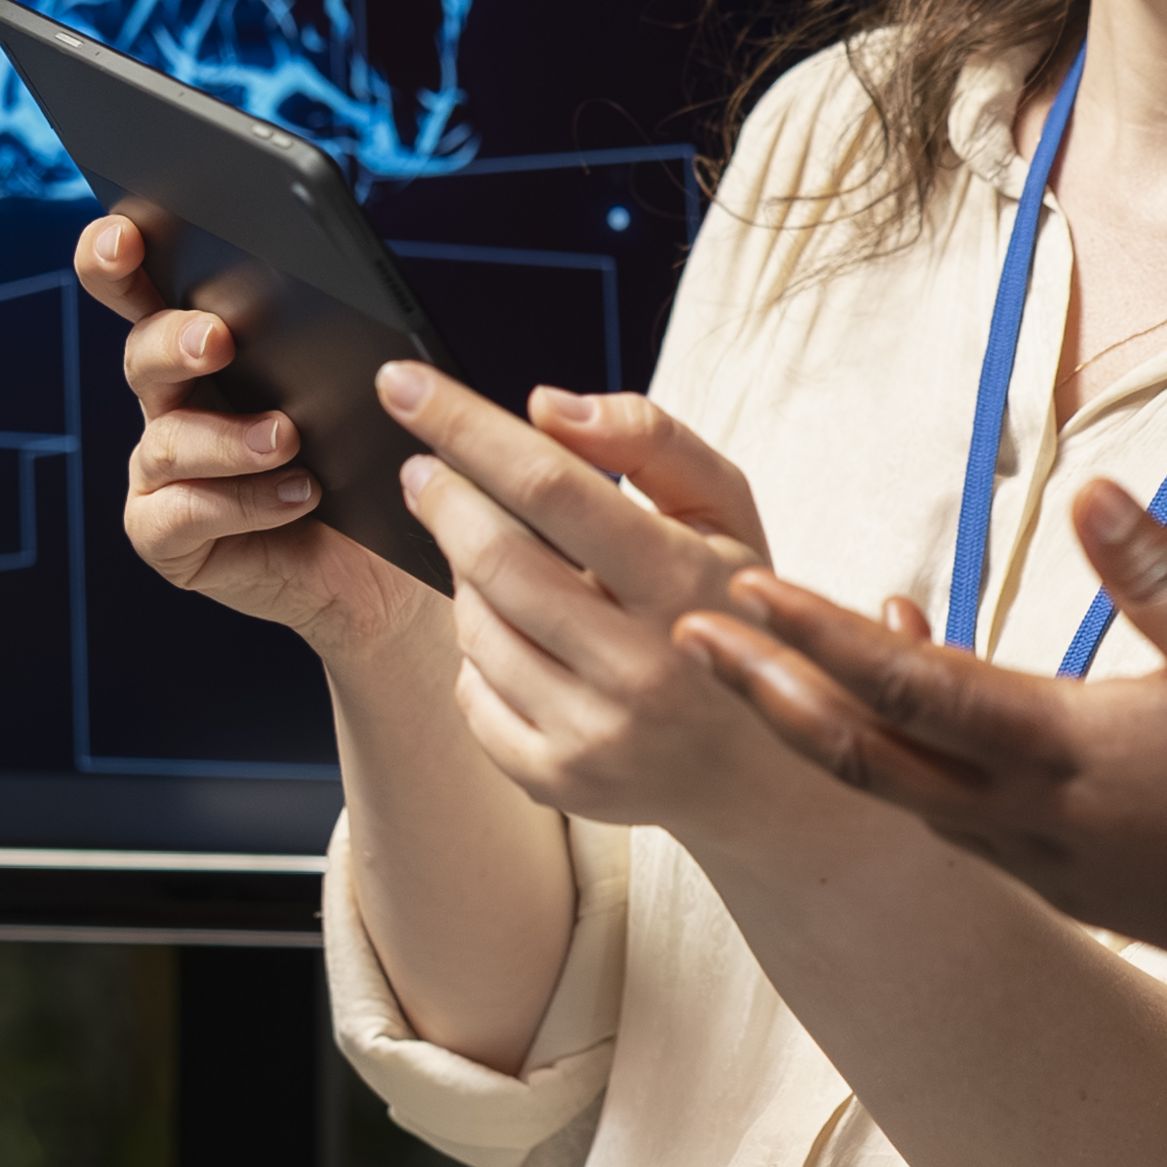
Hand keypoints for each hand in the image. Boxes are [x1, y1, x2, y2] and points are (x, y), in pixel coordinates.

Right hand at [77, 213, 432, 656]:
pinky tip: (299, 495)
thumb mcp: (351, 385)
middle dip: (174, 340)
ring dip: (229, 437)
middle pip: (142, 352)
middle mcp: (169, 401)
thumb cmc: (360, 458)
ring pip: (168, 441)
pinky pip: (183, 514)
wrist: (375, 560)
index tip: (125, 234)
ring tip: (288, 438)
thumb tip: (334, 288)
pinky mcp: (166, 535)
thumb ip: (326, 334)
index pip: (138, 285)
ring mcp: (160, 471)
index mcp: (200, 345)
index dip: (114, 255)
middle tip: (218, 339)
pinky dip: (244, 503)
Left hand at [383, 362, 838, 838]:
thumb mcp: (724, 512)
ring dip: (466, 576)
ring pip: (473, 625)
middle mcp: (640, 669)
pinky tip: (521, 636)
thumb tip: (544, 409)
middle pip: (493, 558)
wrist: (764, 767)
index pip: (550, 486)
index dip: (465, 428)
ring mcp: (595, 734)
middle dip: (443, 498)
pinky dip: (477, 652)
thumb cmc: (734, 610)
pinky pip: (470, 693)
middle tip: (425, 473)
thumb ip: (649, 440)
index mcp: (683, 585)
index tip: (402, 385)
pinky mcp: (558, 781)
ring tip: (505, 562)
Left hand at [676, 478, 1166, 966]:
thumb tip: (1086, 488)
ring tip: (757, 667)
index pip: (908, 683)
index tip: (739, 588)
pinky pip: (946, 816)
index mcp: (1058, 749)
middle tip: (685, 636)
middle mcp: (1021, 815)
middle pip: (860, 753)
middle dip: (766, 693)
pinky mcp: (1057, 883)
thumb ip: (1155, 568)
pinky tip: (894, 713)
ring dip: (819, 729)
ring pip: (894, 792)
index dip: (815, 634)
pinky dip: (896, 760)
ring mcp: (1033, 860)